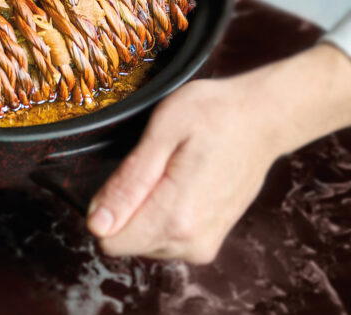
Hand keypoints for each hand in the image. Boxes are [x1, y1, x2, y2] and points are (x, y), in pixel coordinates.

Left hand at [87, 43, 350, 263]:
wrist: (263, 120)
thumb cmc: (213, 115)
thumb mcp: (162, 133)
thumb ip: (128, 183)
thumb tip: (97, 225)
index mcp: (177, 217)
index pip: (111, 240)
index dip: (104, 207)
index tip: (125, 175)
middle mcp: (191, 242)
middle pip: (126, 241)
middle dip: (125, 206)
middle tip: (153, 165)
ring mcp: (204, 245)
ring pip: (143, 241)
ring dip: (144, 209)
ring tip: (169, 170)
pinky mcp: (209, 242)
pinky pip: (164, 238)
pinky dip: (160, 214)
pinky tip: (178, 183)